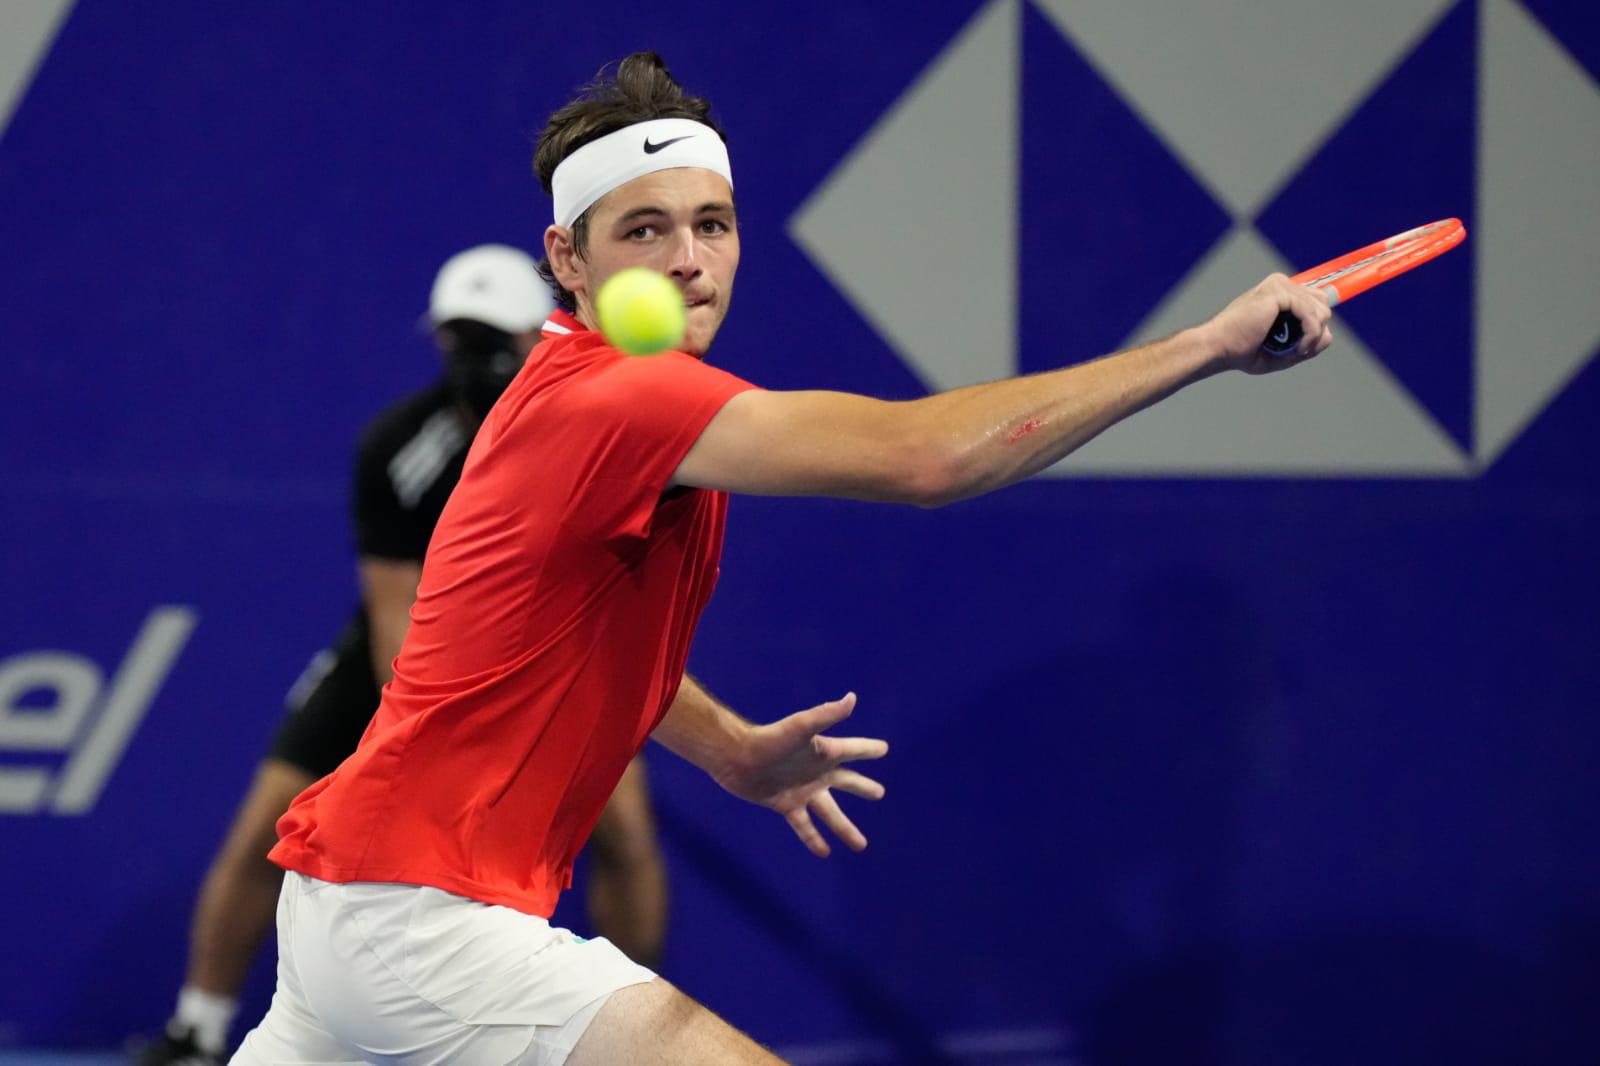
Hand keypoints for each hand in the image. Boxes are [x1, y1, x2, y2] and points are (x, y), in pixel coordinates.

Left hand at [713, 692, 887, 856]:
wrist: (736, 757)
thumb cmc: (770, 739)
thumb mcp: (801, 727)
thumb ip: (827, 714)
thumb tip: (851, 698)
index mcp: (824, 752)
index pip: (854, 750)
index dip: (869, 749)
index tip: (884, 749)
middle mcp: (816, 772)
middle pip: (848, 782)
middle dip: (863, 788)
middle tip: (880, 794)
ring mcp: (803, 790)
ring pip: (830, 813)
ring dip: (845, 828)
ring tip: (861, 845)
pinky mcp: (786, 805)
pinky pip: (805, 826)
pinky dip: (814, 839)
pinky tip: (825, 852)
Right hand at [1205, 273, 1334, 373]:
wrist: (1218, 348)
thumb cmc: (1240, 351)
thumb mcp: (1281, 352)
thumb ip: (1306, 343)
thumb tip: (1328, 335)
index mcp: (1278, 295)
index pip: (1315, 300)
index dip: (1319, 318)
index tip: (1317, 338)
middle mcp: (1280, 285)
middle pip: (1322, 303)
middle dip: (1317, 330)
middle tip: (1299, 349)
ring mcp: (1279, 286)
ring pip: (1321, 309)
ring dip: (1314, 335)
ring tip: (1297, 350)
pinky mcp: (1278, 291)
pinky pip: (1311, 314)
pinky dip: (1310, 334)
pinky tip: (1299, 348)